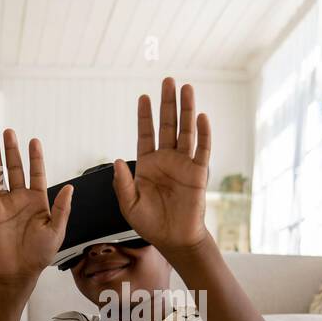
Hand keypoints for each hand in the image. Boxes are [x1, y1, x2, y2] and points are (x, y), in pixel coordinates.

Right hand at [0, 130, 72, 284]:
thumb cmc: (40, 254)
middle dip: (12, 151)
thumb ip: (61, 209)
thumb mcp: (56, 231)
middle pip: (16, 170)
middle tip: (9, 132)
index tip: (34, 141)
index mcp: (38, 202)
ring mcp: (5, 205)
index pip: (36, 174)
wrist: (19, 271)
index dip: (35, 158)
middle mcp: (21, 200)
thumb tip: (69, 188)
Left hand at [112, 77, 210, 252]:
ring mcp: (184, 164)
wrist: (174, 239)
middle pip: (168, 125)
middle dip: (167, 103)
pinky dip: (203, 134)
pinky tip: (201, 117)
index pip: (146, 133)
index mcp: (148, 164)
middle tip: (168, 80)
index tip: (143, 97)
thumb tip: (118, 160)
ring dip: (187, 110)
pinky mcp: (198, 173)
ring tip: (187, 88)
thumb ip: (122, 184)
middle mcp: (167, 159)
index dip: (144, 116)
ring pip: (186, 131)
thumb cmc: (150, 224)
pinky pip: (202, 150)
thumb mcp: (129, 205)